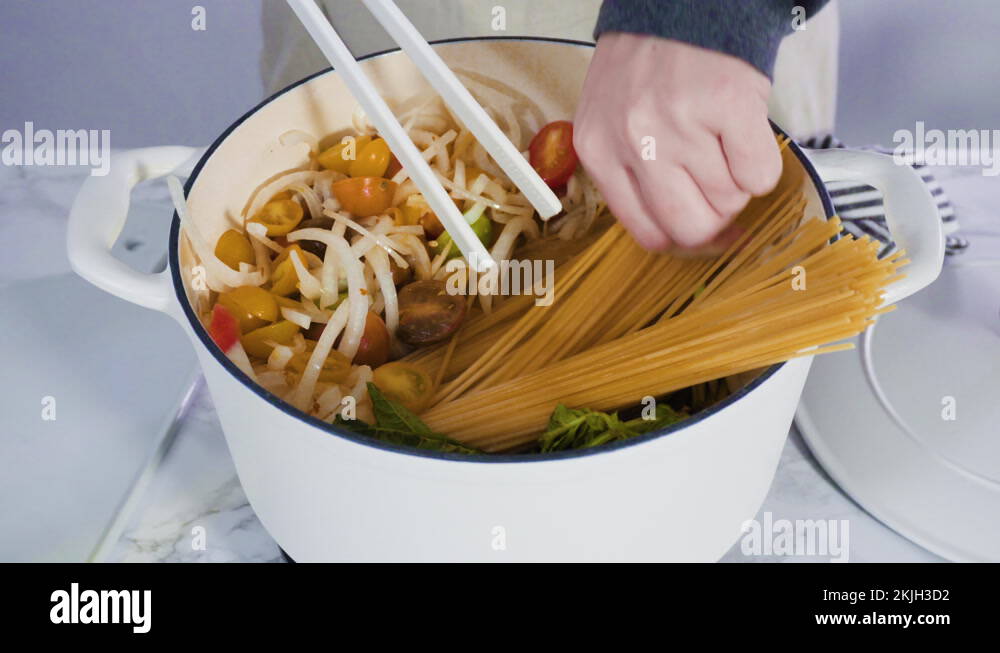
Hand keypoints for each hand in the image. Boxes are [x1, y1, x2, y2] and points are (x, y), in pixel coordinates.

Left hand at [574, 33, 782, 251]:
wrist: (682, 2)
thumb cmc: (649, 66)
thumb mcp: (612, 120)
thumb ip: (631, 176)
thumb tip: (682, 235)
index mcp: (599, 150)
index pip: (646, 233)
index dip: (683, 240)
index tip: (703, 232)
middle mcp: (633, 141)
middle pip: (690, 228)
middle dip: (716, 222)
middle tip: (722, 194)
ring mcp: (680, 124)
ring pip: (729, 201)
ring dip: (738, 183)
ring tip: (725, 143)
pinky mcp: (728, 106)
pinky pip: (760, 175)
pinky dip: (763, 165)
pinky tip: (745, 134)